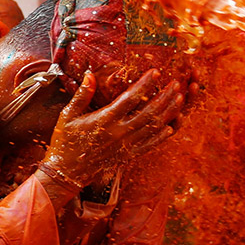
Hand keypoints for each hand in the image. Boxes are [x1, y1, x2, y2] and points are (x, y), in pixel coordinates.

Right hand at [41, 68, 184, 188]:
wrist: (67, 172)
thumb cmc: (65, 141)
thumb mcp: (68, 115)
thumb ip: (81, 95)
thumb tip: (89, 74)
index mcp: (104, 120)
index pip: (130, 99)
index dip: (145, 85)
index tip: (156, 72)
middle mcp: (118, 133)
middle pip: (148, 112)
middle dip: (164, 97)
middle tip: (175, 83)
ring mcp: (125, 146)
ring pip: (153, 128)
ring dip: (168, 113)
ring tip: (179, 99)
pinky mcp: (127, 156)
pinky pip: (149, 145)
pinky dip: (161, 136)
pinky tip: (171, 126)